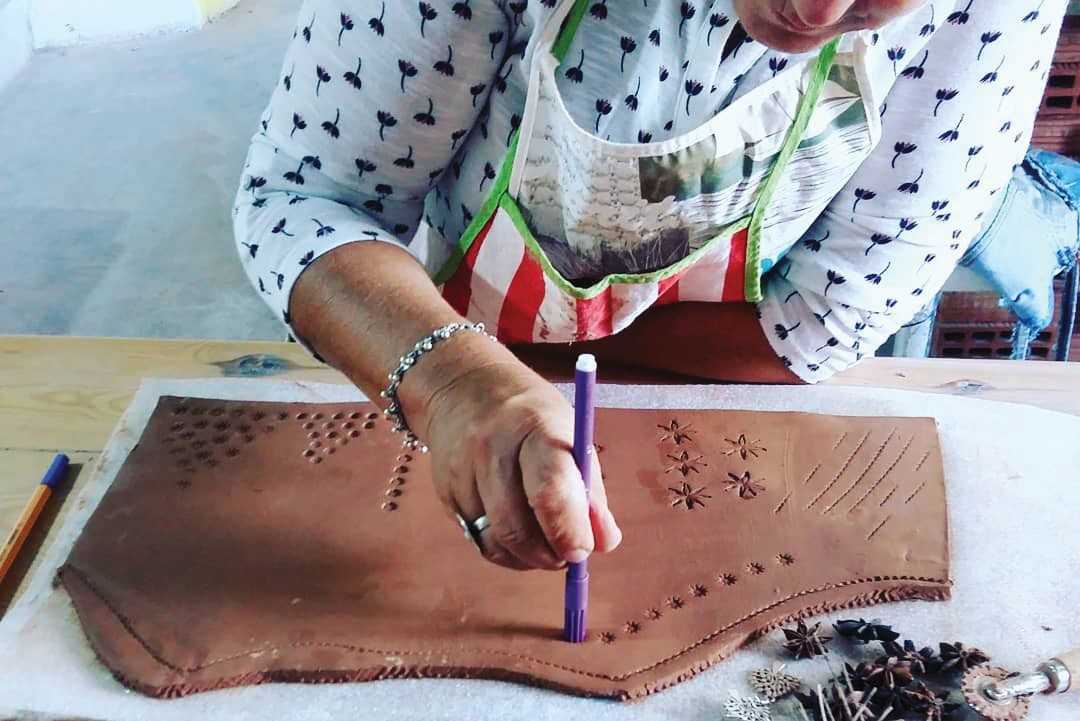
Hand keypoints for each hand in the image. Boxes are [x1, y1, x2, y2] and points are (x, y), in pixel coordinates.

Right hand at [415, 353, 621, 570]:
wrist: (463, 388)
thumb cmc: (531, 416)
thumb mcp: (569, 435)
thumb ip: (590, 491)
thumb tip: (603, 542)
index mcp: (534, 428)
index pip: (550, 491)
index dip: (568, 531)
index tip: (583, 549)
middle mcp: (491, 449)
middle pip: (517, 527)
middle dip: (549, 554)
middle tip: (568, 554)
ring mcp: (462, 473)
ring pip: (496, 542)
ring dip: (528, 558)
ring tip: (546, 544)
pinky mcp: (445, 493)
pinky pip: (479, 541)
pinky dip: (505, 550)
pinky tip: (519, 535)